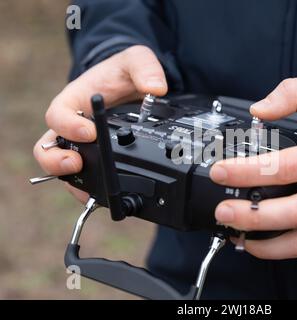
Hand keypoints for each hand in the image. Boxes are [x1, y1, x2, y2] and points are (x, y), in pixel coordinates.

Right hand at [33, 45, 166, 201]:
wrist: (129, 85)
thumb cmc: (123, 73)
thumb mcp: (136, 60)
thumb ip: (145, 69)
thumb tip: (155, 89)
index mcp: (75, 101)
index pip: (58, 115)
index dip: (68, 126)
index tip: (88, 132)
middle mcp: (72, 125)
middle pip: (48, 148)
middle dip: (57, 161)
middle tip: (76, 165)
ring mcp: (81, 145)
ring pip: (64, 168)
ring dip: (73, 181)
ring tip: (90, 191)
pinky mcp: (95, 158)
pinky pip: (86, 178)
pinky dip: (91, 189)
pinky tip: (104, 197)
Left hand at [210, 77, 296, 259]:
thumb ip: (293, 93)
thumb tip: (258, 110)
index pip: (286, 167)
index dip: (248, 172)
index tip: (221, 171)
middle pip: (293, 212)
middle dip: (251, 216)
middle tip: (221, 210)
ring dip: (264, 242)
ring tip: (234, 232)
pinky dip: (281, 249)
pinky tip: (258, 242)